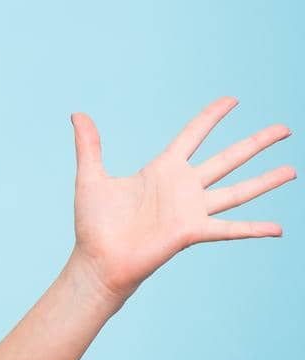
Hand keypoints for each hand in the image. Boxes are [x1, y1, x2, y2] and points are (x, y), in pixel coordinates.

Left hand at [68, 96, 293, 305]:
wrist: (97, 260)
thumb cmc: (94, 223)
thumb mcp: (91, 177)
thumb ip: (89, 145)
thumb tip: (77, 115)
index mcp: (162, 170)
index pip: (194, 135)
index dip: (212, 116)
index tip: (232, 100)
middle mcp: (183, 187)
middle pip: (228, 158)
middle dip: (256, 142)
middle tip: (284, 128)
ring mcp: (191, 210)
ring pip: (238, 190)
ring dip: (266, 180)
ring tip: (292, 169)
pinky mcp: (192, 232)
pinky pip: (229, 229)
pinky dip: (253, 229)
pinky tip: (278, 228)